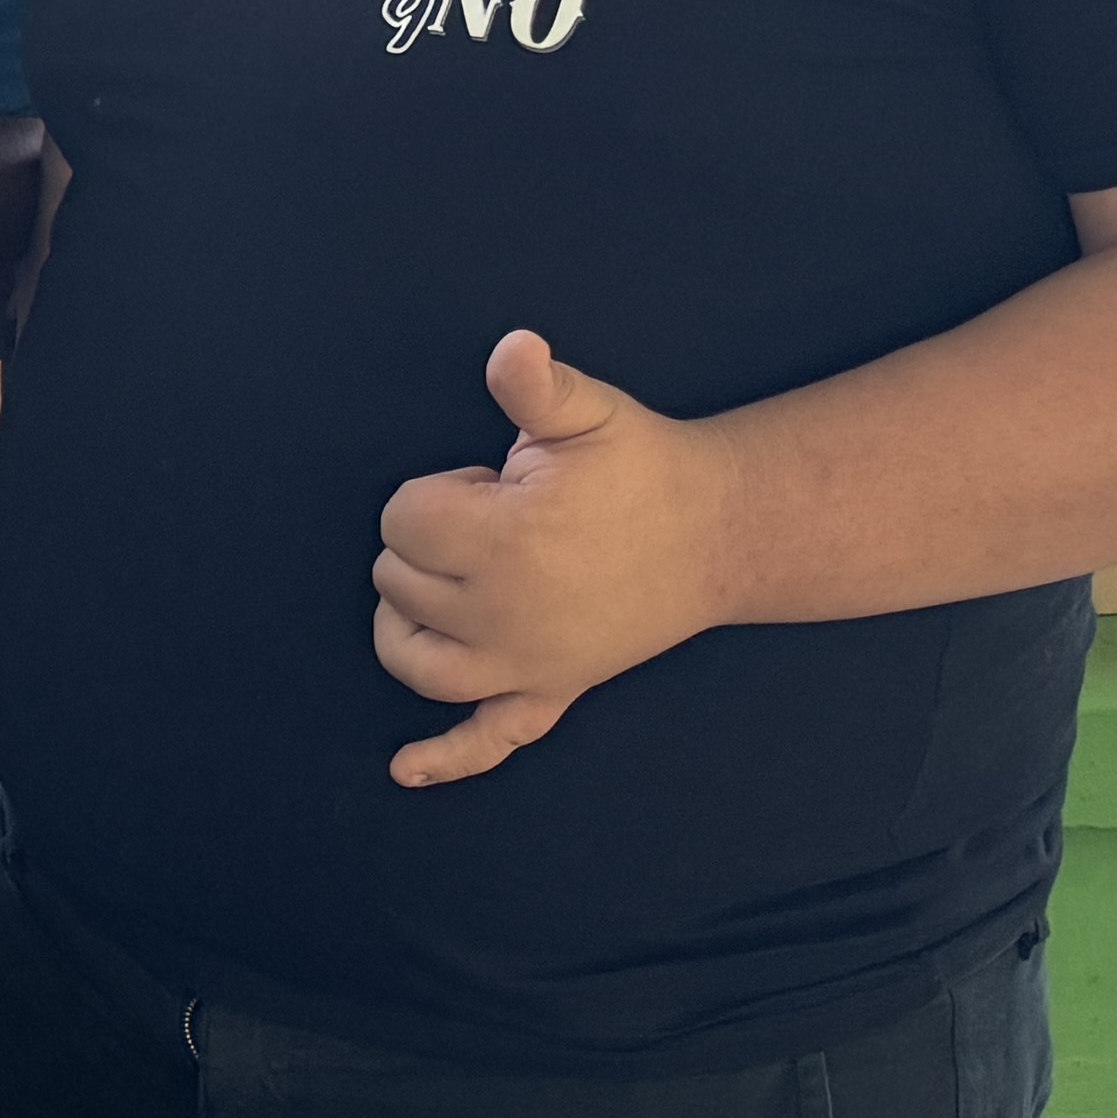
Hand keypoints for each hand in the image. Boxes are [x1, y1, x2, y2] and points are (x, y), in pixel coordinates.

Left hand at [369, 329, 731, 789]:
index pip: (401, 518)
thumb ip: (535, 385)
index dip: (438, 491)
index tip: (493, 483)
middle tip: (506, 521)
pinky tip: (401, 768)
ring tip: (451, 582)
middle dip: (433, 543)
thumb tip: (513, 349)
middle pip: (395, 581)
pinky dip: (444, 758)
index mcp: (505, 543)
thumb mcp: (589, 413)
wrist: (721, 529)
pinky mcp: (549, 691)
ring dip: (409, 620)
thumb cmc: (644, 466)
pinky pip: (489, 739)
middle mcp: (504, 616)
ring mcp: (525, 664)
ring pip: (412, 657)